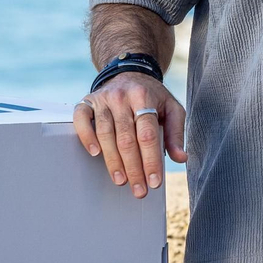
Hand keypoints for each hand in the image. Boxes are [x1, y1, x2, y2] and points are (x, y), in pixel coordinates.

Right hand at [72, 73, 185, 198]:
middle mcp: (122, 97)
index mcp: (144, 97)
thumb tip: (181, 158)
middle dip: (133, 168)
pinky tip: (95, 153)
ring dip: (113, 161)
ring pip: (106, 133)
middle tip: (139, 190)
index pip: (147, 135)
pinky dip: (86, 136)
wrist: (129, 72)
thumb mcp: (171, 109)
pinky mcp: (87, 101)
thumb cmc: (152, 97)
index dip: (150, 160)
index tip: (154, 182)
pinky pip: (82, 119)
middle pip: (126, 138)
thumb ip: (176, 133)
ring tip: (121, 180)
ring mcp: (103, 99)